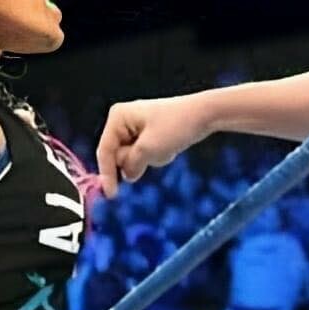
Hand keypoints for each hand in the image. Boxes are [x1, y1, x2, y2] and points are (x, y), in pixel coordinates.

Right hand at [96, 95, 210, 198]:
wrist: (204, 114)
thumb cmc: (176, 126)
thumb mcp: (149, 150)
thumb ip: (131, 166)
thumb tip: (127, 176)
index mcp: (117, 117)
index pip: (104, 151)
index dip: (107, 174)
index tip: (112, 195)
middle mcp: (122, 121)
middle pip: (117, 156)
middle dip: (136, 161)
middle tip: (155, 151)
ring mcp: (134, 128)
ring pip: (132, 158)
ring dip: (148, 159)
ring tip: (164, 146)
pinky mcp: (146, 135)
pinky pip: (144, 155)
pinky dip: (155, 156)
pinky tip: (168, 146)